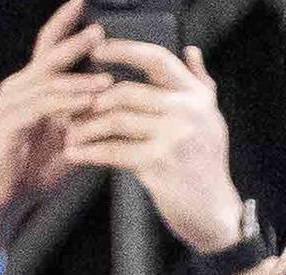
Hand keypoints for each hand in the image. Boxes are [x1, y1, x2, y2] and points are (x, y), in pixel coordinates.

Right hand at [0, 1, 112, 274]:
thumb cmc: (31, 174)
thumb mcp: (66, 143)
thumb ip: (84, 121)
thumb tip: (117, 108)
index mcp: (29, 90)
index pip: (48, 49)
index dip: (65, 27)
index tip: (85, 5)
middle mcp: (16, 90)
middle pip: (47, 57)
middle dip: (74, 41)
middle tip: (100, 28)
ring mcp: (9, 105)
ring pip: (48, 83)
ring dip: (80, 79)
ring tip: (108, 77)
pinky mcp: (7, 125)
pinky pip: (41, 107)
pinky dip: (67, 104)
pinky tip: (88, 102)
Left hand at [65, 41, 243, 253]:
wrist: (215, 213)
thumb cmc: (207, 166)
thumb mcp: (211, 119)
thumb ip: (201, 84)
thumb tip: (191, 51)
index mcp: (198, 97)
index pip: (158, 60)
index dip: (124, 50)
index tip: (96, 51)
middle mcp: (188, 113)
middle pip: (126, 92)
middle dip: (93, 100)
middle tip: (72, 108)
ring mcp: (174, 138)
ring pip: (115, 121)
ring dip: (87, 127)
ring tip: (71, 133)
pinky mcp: (158, 165)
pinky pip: (113, 152)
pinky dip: (90, 152)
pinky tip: (74, 154)